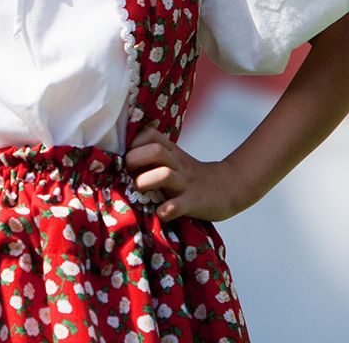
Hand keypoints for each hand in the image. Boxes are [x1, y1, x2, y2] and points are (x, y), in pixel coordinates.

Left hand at [124, 126, 247, 221]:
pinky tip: (160, 213)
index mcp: (171, 152)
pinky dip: (166, 211)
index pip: (149, 134)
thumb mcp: (174, 159)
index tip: (127, 157)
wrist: (228, 188)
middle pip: (155, 151)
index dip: (134, 143)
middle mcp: (177, 164)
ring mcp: (185, 183)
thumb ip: (153, 155)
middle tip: (128, 174)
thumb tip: (121, 156)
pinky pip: (178, 206)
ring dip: (145, 183)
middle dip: (134, 161)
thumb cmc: (190, 176)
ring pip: (164, 174)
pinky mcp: (193, 203)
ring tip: (140, 191)